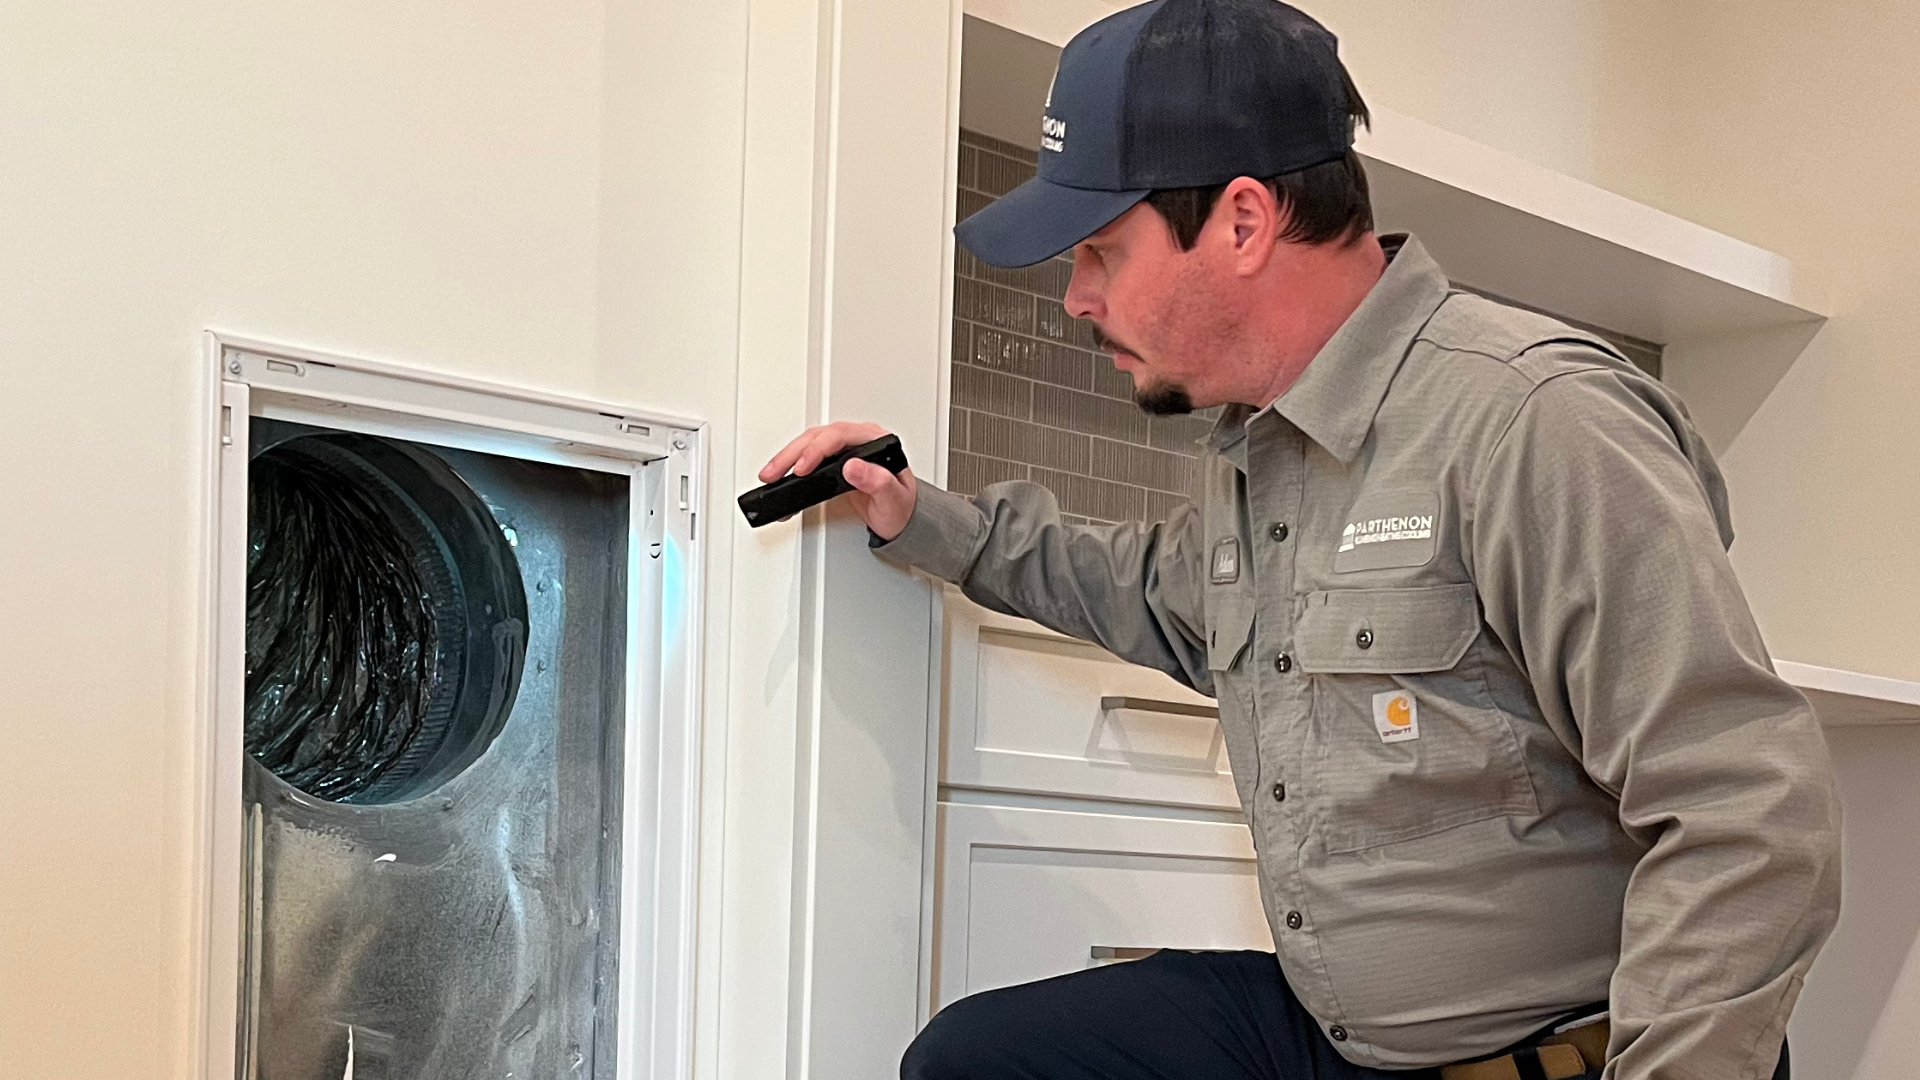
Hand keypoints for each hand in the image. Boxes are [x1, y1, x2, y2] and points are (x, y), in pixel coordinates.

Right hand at [760, 421, 918, 540]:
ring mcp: (846, 449)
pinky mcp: (835, 461)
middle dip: (793, 454)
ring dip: (788, 458)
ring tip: (771, 474)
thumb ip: (878, 482)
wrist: (901, 518)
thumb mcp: (894, 499)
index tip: (802, 468)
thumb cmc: (901, 507)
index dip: (817, 449)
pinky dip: (792, 466)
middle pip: (819, 437)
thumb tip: (854, 466)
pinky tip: (781, 476)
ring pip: (810, 443)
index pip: (840, 435)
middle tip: (775, 472)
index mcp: (877, 441)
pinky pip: (809, 456)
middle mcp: (860, 440)